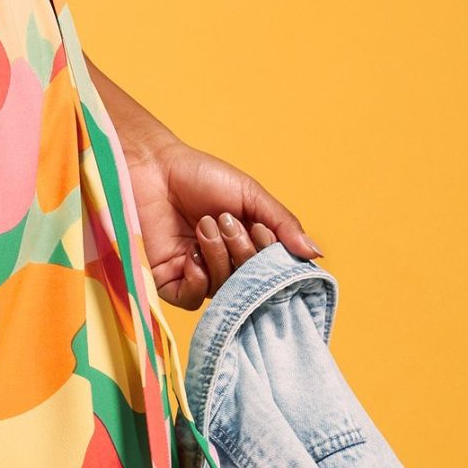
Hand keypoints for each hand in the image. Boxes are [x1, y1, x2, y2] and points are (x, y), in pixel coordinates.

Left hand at [127, 139, 321, 306]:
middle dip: (244, 253)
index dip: (270, 258)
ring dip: (220, 258)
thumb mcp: (249, 195)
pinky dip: (199, 280)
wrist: (152, 167)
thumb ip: (283, 223)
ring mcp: (197, 275)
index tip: (260, 228)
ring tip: (205, 225)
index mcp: (246, 245)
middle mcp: (224, 264)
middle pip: (249, 283)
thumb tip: (316, 254)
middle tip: (227, 222)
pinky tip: (193, 256)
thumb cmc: (198, 176)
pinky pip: (193, 300)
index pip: (271, 270)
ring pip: (224, 291)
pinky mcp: (169, 281)